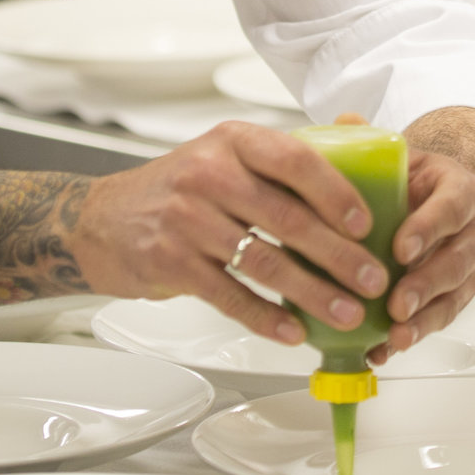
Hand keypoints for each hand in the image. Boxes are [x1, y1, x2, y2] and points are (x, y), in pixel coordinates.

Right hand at [66, 121, 388, 345]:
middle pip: (288, 218)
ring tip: (347, 313)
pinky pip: (230, 296)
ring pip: (265, 262)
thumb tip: (359, 159)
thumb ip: (278, 161)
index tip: (367, 224)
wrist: (100, 220)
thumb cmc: (177, 189)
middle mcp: (208, 175)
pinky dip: (267, 317)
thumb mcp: (222, 155)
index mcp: (233, 141)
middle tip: (374, 280)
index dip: (337, 193)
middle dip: (339, 255)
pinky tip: (294, 332)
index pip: (295, 159)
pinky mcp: (170, 263)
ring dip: (313, 294)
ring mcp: (186, 220)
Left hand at [368, 144, 474, 362]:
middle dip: (426, 286)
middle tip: (398, 303)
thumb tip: (344, 121)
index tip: (402, 247)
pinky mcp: (458, 296)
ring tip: (395, 337)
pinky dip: (412, 336)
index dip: (428, 228)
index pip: (451, 208)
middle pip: (457, 262)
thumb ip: (374, 139)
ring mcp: (471, 268)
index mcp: (461, 191)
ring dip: (424, 321)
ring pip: (454, 298)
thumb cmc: (419, 181)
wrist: (447, 199)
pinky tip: (383, 350)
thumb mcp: (403, 156)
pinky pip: (440, 319)